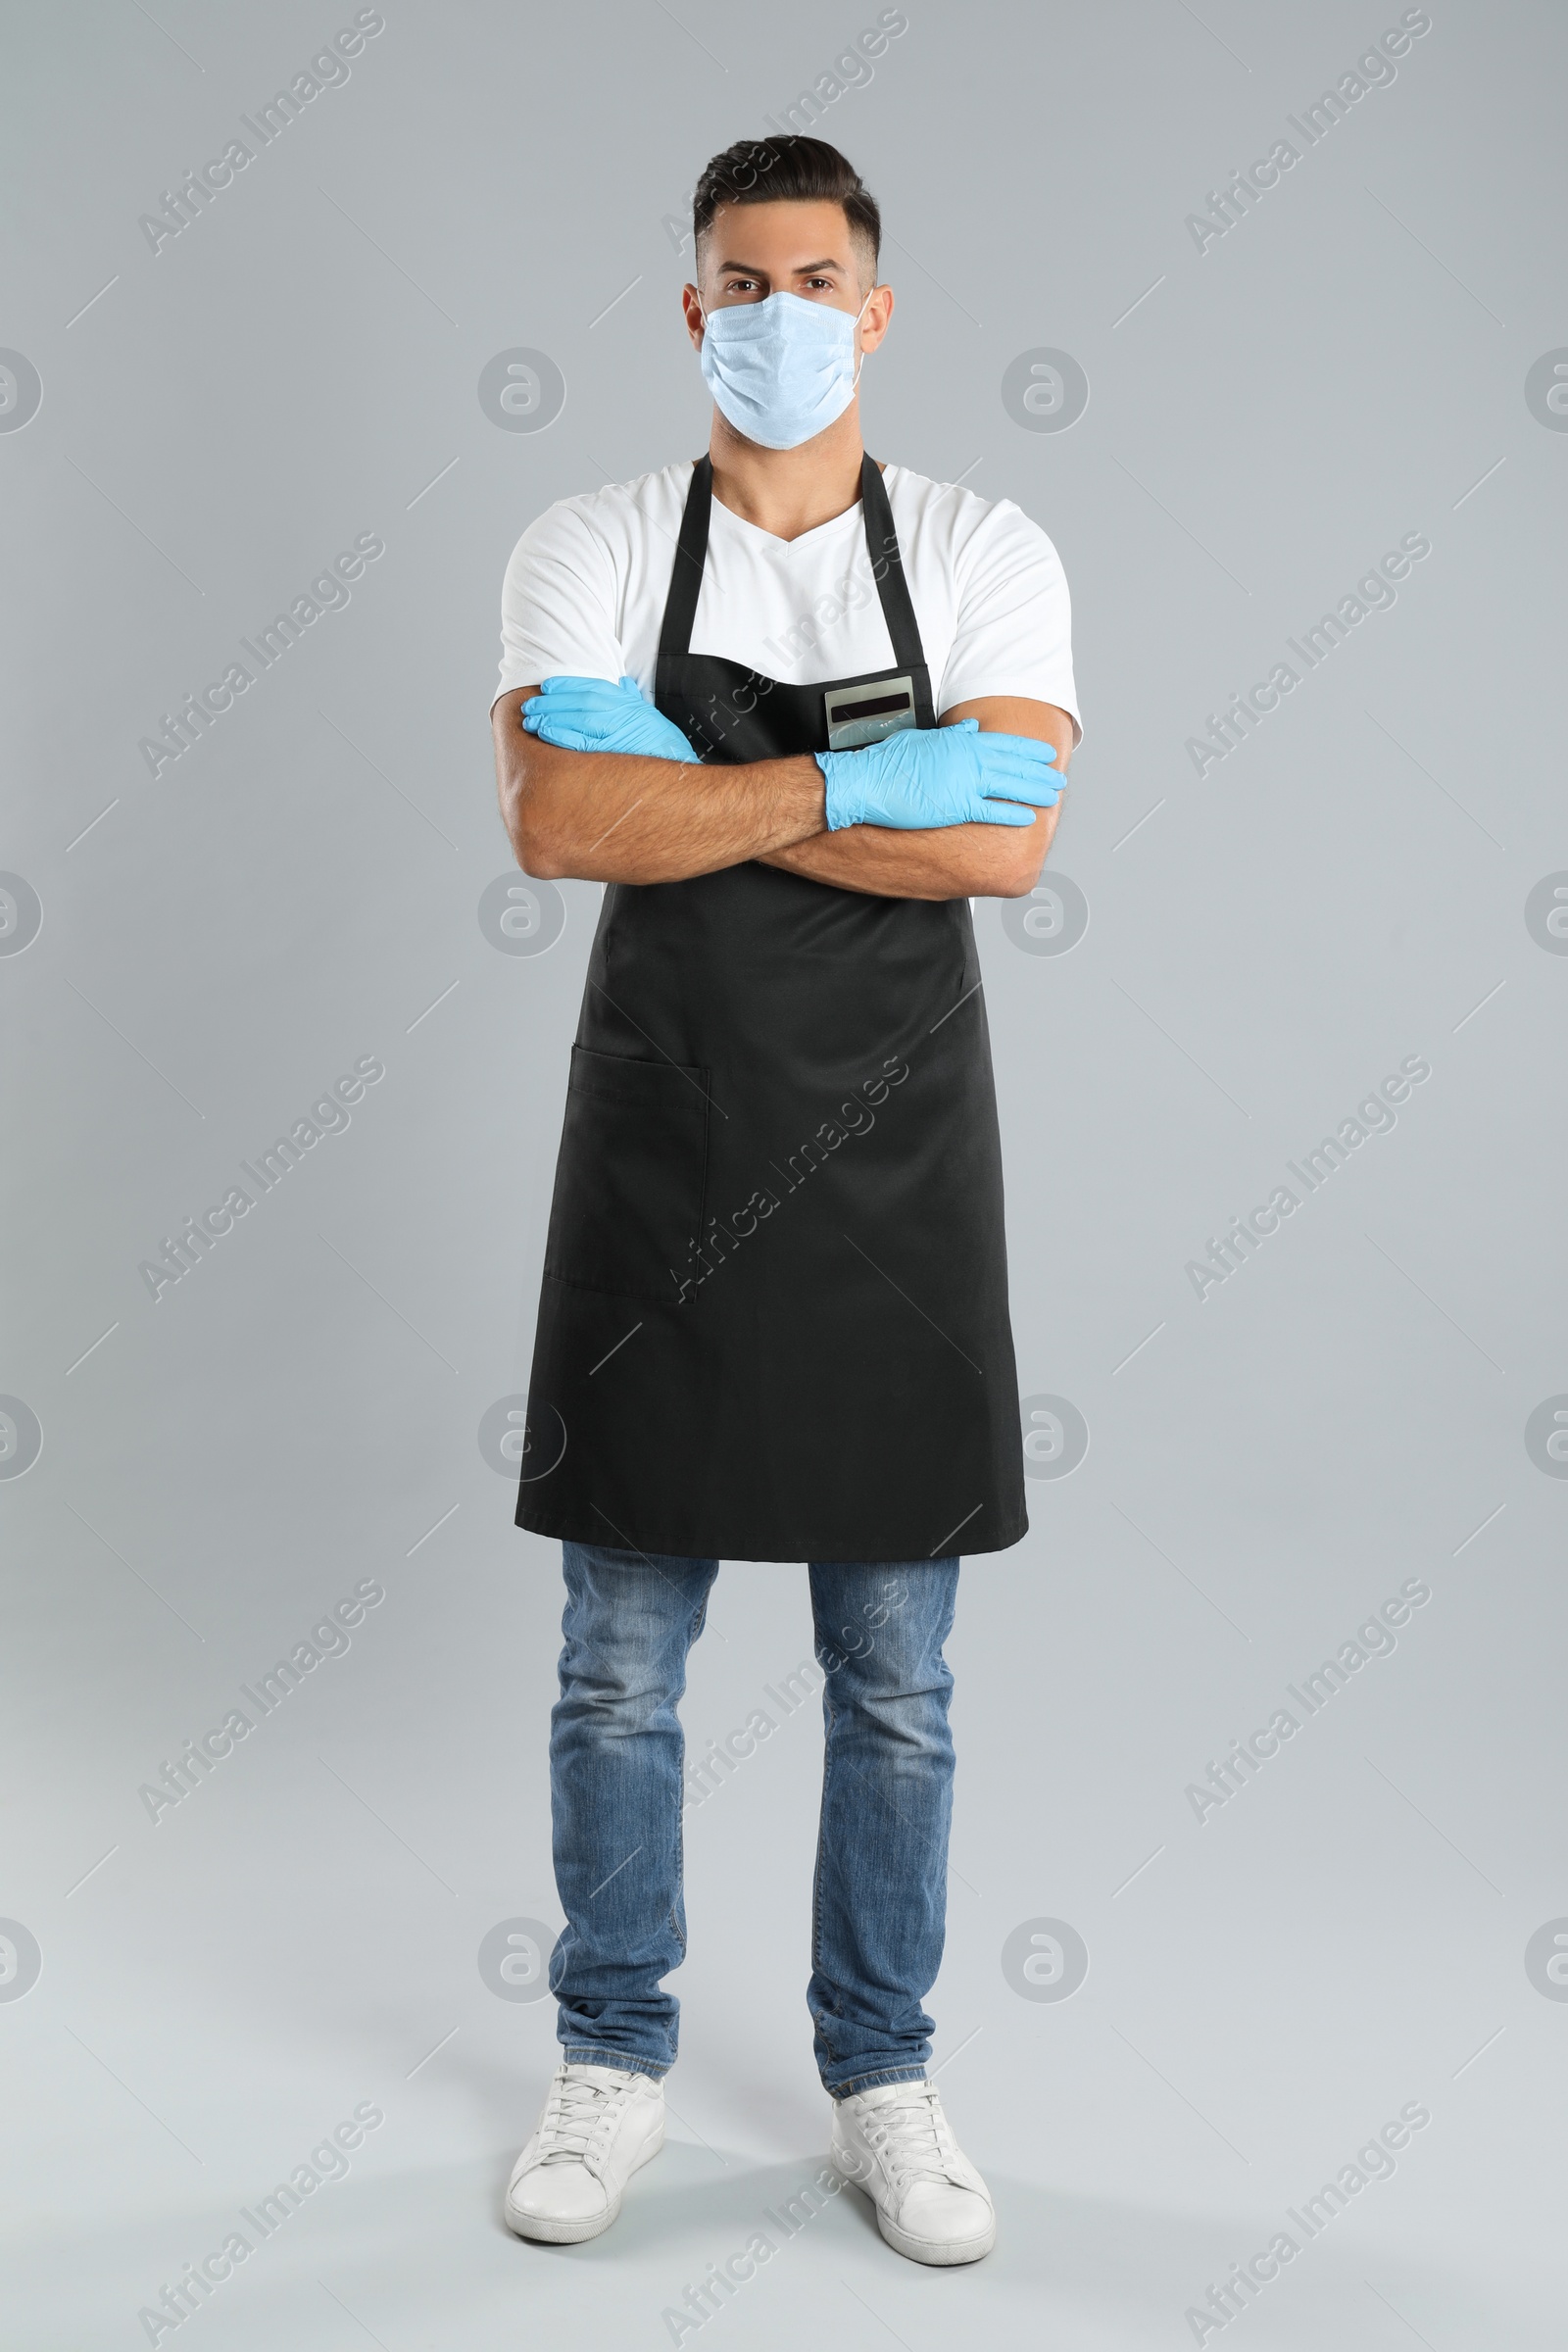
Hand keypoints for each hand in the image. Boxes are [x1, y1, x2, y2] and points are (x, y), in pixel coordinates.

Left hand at [522, 675, 695, 760]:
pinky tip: (546, 734)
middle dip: (552, 702)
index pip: (592, 687)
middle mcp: (623, 713)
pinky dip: (562, 736)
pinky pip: (582, 742)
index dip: (567, 685)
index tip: (548, 687)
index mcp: (628, 703)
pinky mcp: (613, 753)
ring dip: (551, 718)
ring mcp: (619, 732)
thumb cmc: (663, 745)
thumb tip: (623, 683)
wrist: (682, 770)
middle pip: (580, 701)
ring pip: (577, 719)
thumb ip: (632, 699)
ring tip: (530, 720)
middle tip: (530, 706)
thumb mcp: (650, 716)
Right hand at [816, 719, 1058, 831]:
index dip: (1029, 750)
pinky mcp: (957, 807)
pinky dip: (1013, 814)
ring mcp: (965, 782)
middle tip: (1058, 779)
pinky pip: (993, 811)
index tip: (1045, 754)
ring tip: (1052, 798)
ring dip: (1035, 792)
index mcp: (962, 741)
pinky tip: (1028, 818)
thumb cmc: (889, 760)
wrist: (869, 781)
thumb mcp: (923, 737)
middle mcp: (969, 759)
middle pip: (1015, 765)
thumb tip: (970, 727)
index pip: (1005, 744)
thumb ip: (952, 734)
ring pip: (1011, 786)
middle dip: (1040, 772)